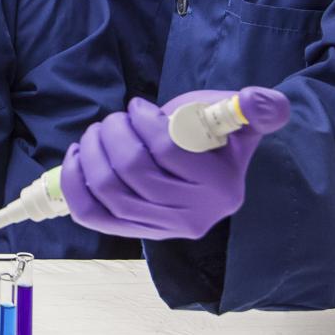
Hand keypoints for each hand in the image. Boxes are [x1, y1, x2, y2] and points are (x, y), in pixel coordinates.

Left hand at [60, 87, 289, 240]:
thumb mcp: (235, 117)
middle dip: (113, 133)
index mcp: (222, 188)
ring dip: (92, 152)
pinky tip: (78, 156)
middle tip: (115, 119)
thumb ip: (256, 107)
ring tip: (98, 132)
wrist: (201, 168)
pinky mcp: (134, 233)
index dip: (143, 121)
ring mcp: (163, 230)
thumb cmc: (212, 135)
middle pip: (134, 172)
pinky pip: (92, 214)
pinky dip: (75, 184)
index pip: (169, 151)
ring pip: (110, 192)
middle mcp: (195, 217)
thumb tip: (260, 101)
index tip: (138, 106)